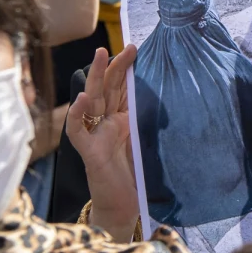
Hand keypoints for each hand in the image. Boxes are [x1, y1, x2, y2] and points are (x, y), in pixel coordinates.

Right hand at [67, 46, 138, 235]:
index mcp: (121, 120)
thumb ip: (151, 121)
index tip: (137, 49)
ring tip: (101, 57)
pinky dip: (77, 115)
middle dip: (115, 66)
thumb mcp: (147, 142)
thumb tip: (174, 97)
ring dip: (96, 79)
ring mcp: (95, 136)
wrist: (124, 206)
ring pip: (91, 102)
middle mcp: (106, 124)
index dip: (127, 70)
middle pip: (107, 89)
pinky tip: (81, 100)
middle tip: (125, 45)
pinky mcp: (88, 153)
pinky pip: (78, 132)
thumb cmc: (136, 175)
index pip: (122, 89)